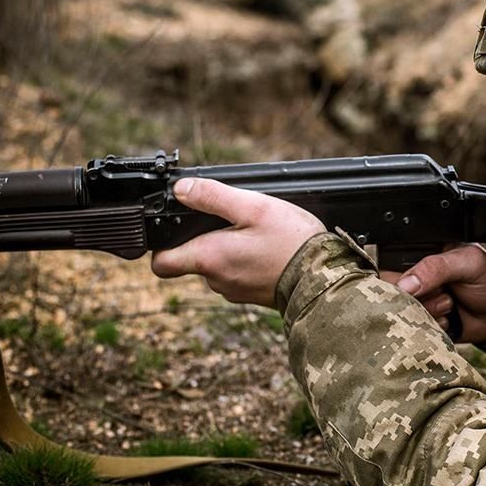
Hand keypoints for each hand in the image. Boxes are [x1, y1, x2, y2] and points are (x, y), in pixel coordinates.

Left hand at [151, 178, 325, 306]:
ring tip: (257, 234)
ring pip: (218, 268)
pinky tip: (268, 250)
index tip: (178, 228)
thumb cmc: (291, 242)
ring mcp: (235, 291)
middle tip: (232, 222)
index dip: (162, 246)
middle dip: (205, 241)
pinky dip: (247, 262)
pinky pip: (239, 276)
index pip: (161, 264)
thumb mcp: (253, 206)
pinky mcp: (254, 295)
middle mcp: (216, 280)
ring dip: (229, 251)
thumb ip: (213, 196)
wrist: (324, 277)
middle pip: (192, 261)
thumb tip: (181, 189)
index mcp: (208, 258)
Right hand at [380, 244, 485, 343]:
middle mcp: (415, 278)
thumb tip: (405, 284)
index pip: (389, 264)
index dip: (397, 277)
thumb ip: (436, 267)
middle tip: (444, 293)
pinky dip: (432, 327)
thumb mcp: (468, 262)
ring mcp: (419, 302)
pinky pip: (415, 331)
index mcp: (422, 254)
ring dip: (428, 312)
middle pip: (391, 292)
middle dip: (417, 297)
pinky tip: (450, 319)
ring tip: (451, 304)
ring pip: (402, 314)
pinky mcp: (425, 324)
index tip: (413, 286)